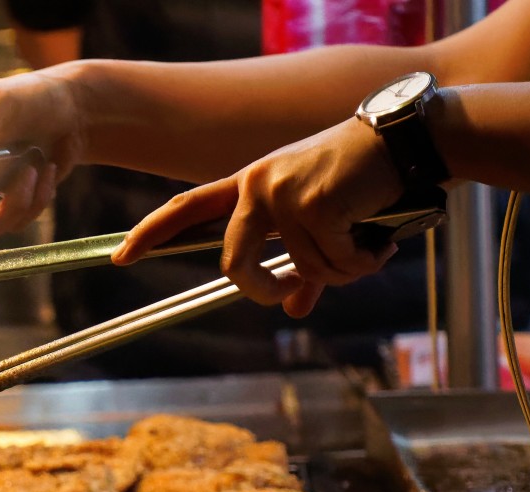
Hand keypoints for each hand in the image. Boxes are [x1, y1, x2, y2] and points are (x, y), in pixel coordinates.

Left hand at [113, 118, 404, 317]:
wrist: (410, 141)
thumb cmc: (365, 180)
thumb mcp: (323, 221)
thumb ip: (303, 269)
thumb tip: (294, 311)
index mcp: (249, 186)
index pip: (187, 208)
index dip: (150, 233)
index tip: (119, 256)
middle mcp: (257, 187)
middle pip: (231, 264)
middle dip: (261, 291)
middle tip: (289, 294)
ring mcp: (283, 194)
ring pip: (301, 271)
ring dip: (342, 270)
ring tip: (368, 242)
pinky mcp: (315, 205)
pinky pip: (334, 264)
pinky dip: (363, 262)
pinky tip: (380, 236)